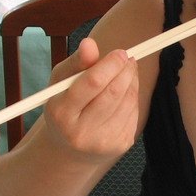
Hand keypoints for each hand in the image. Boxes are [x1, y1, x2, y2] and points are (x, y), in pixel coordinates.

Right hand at [41, 37, 139, 161]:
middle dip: (125, 70)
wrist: (69, 151)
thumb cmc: (65, 108)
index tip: (120, 52)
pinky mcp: (121, 145)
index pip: (93, 83)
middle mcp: (81, 132)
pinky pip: (134, 112)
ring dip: (132, 81)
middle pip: (114, 92)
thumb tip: (90, 43)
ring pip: (128, 101)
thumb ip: (76, 62)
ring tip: (126, 72)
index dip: (111, 64)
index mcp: (62, 113)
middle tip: (127, 59)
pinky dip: (132, 97)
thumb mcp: (60, 84)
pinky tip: (124, 93)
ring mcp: (103, 142)